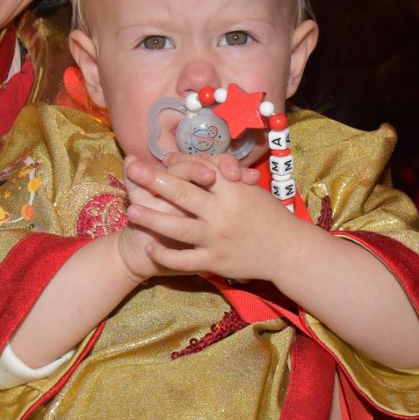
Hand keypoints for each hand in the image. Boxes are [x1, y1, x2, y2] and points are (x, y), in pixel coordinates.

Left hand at [122, 152, 313, 282]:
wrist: (288, 251)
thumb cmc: (268, 215)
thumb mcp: (249, 189)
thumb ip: (223, 174)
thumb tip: (198, 161)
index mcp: (232, 190)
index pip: (200, 169)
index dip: (180, 162)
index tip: (162, 158)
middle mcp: (222, 212)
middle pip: (183, 192)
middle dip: (154, 181)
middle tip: (132, 171)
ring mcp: (216, 238)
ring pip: (178, 227)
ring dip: (152, 218)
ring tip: (130, 212)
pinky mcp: (214, 261)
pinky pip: (184, 259)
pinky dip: (165, 254)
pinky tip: (150, 246)